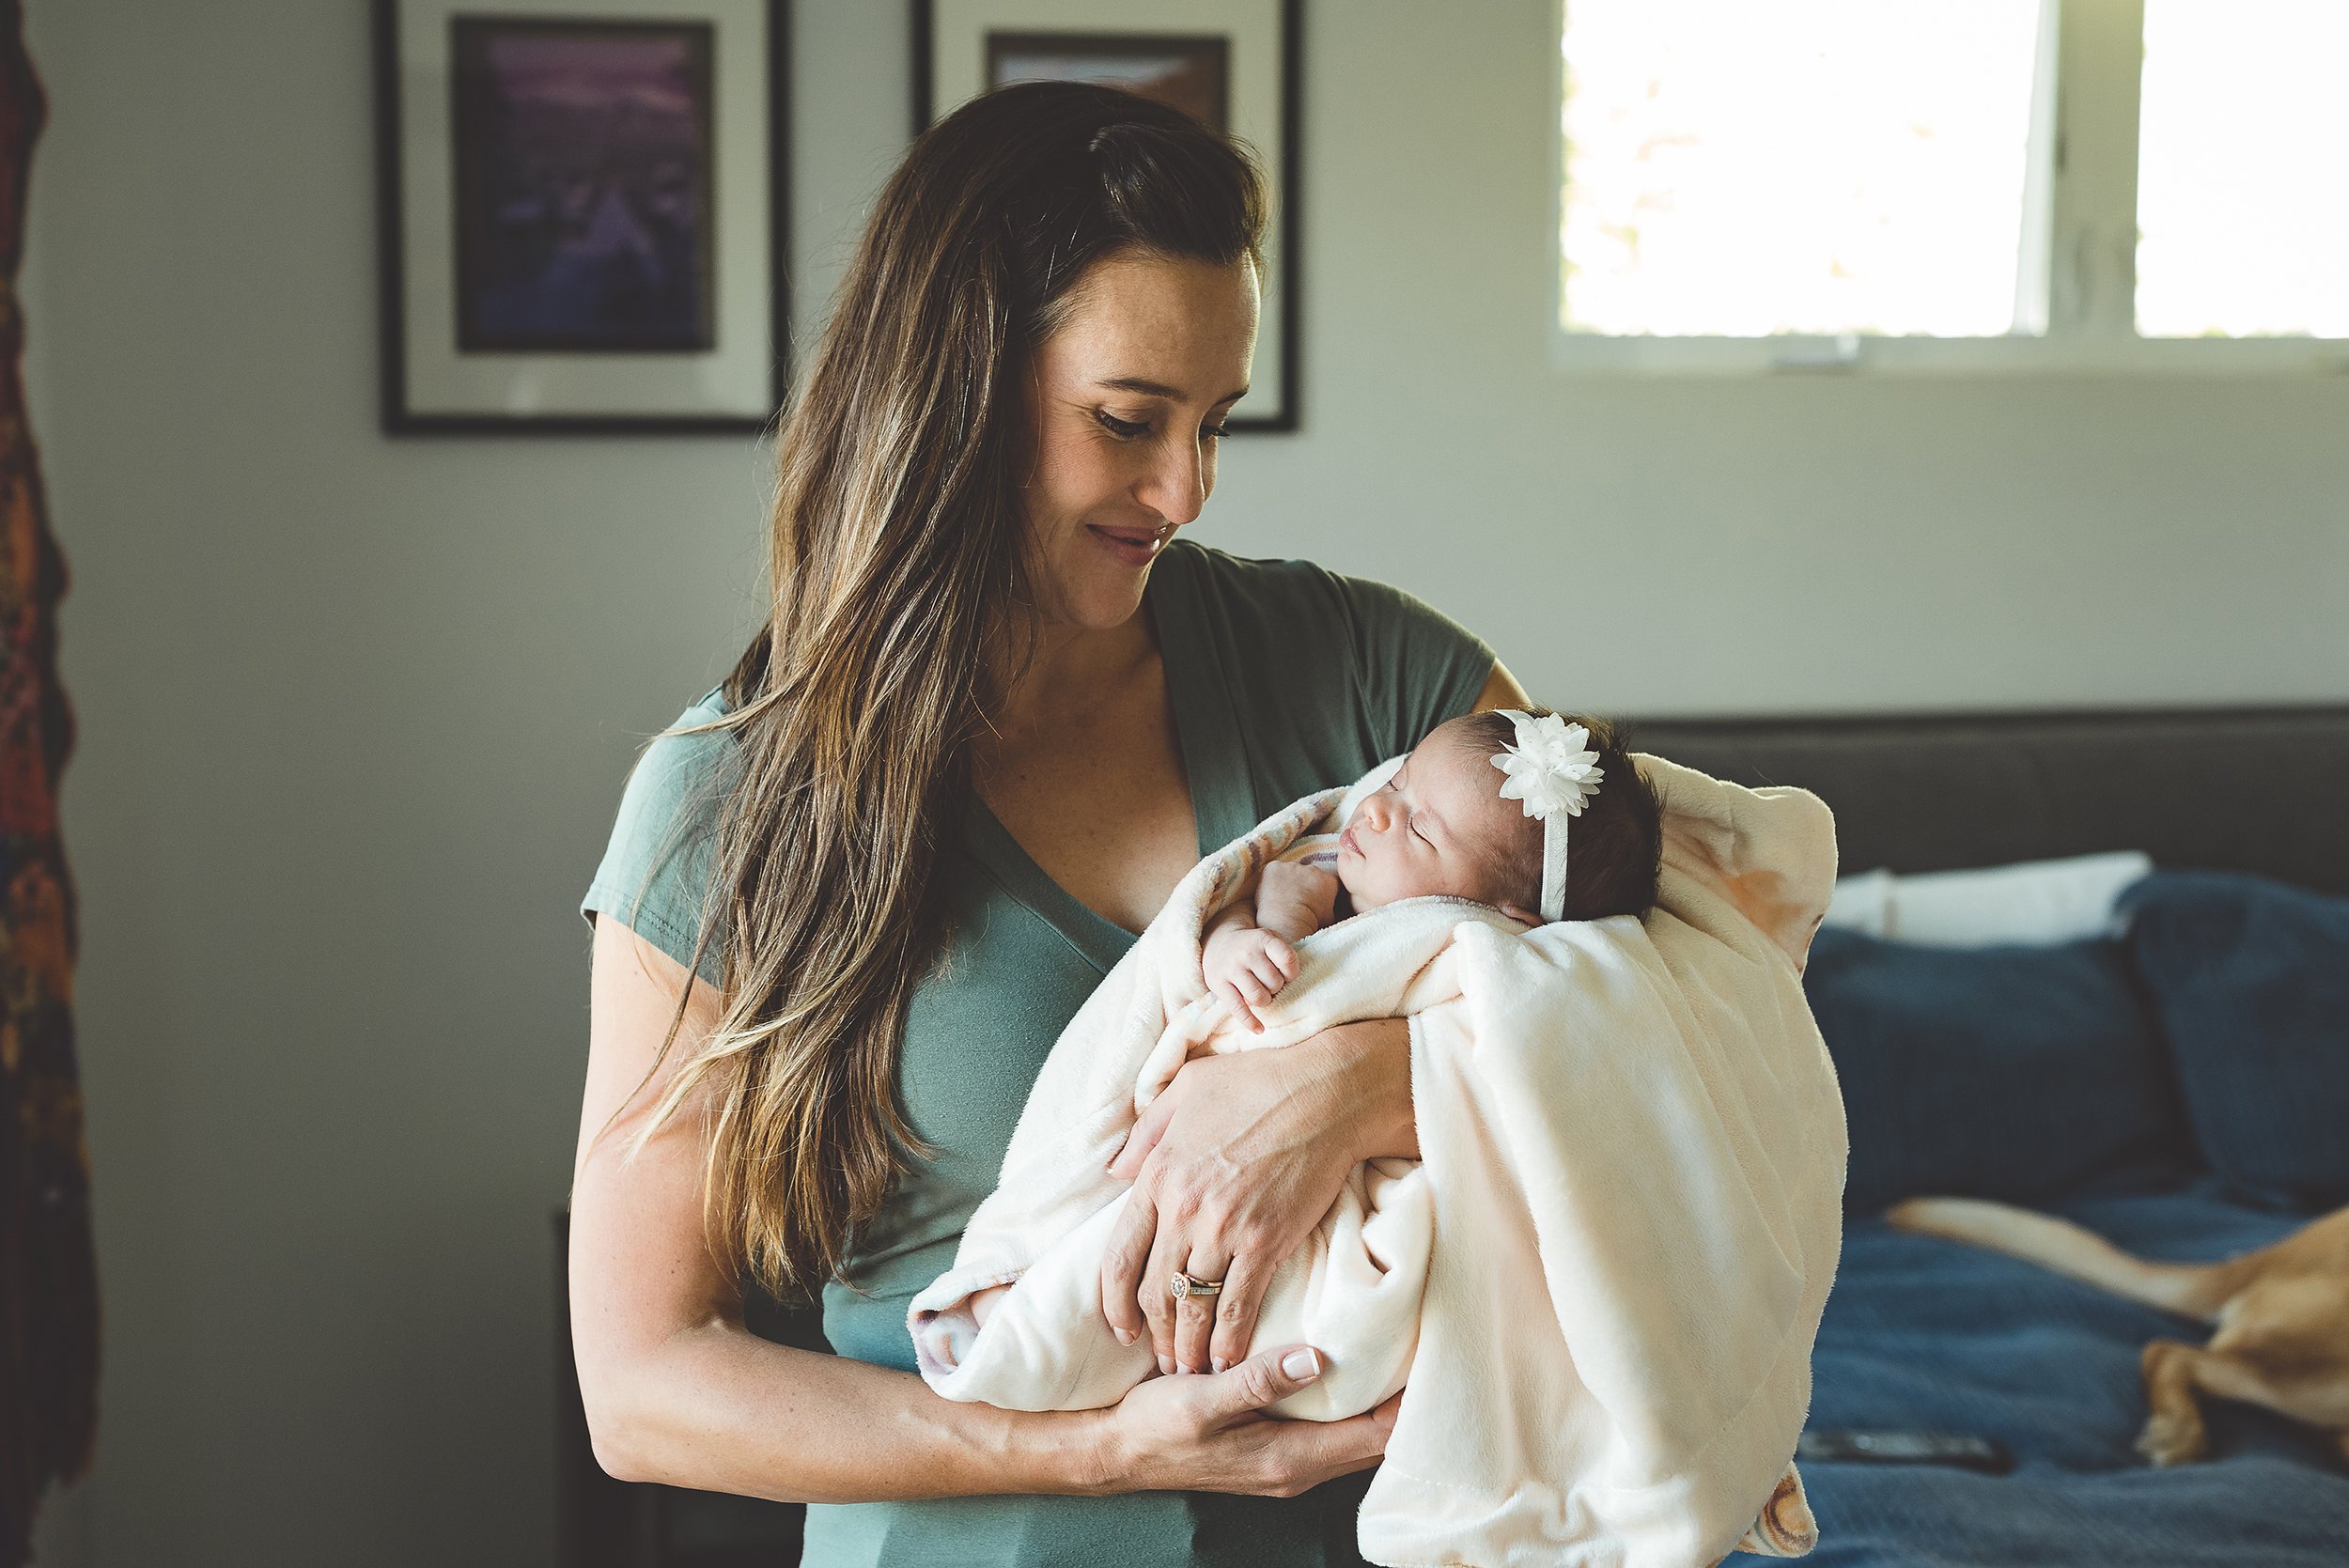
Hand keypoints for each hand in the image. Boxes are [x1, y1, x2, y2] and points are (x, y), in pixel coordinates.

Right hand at [1081, 1342, 1397, 1495]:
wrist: (1117, 1454)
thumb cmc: (1156, 1427)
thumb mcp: (1203, 1399)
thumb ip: (1259, 1381)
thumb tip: (1316, 1358)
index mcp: (1287, 1458)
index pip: (1373, 1436)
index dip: (1408, 1403)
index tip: (1432, 1358)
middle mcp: (1295, 1470)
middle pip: (1373, 1442)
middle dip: (1404, 1402)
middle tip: (1426, 1347)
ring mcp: (1285, 1465)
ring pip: (1354, 1439)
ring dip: (1380, 1405)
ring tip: (1399, 1354)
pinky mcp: (1272, 1453)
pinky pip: (1330, 1434)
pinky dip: (1350, 1408)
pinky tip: (1350, 1373)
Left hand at [1100, 1019, 1414, 1376]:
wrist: (1327, 1092)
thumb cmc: (1258, 1082)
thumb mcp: (1186, 1089)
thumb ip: (1145, 1132)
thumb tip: (1116, 1171)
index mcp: (1158, 1175)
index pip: (1120, 1256)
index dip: (1114, 1301)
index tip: (1120, 1327)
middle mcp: (1184, 1210)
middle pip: (1155, 1291)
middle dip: (1152, 1334)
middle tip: (1158, 1358)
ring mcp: (1225, 1230)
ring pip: (1194, 1306)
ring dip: (1187, 1347)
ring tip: (1188, 1369)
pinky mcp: (1268, 1243)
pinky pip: (1239, 1306)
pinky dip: (1229, 1342)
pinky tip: (1226, 1363)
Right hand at [1201, 926, 1297, 1032]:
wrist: (1217, 942)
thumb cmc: (1252, 946)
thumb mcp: (1269, 938)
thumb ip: (1284, 955)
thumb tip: (1292, 983)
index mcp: (1263, 939)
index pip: (1287, 959)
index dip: (1292, 972)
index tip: (1288, 975)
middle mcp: (1246, 952)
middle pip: (1274, 981)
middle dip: (1276, 987)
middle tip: (1270, 984)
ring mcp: (1232, 969)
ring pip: (1258, 997)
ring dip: (1265, 1000)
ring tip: (1262, 995)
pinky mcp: (1218, 984)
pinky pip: (1238, 1008)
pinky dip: (1250, 1021)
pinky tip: (1259, 1029)